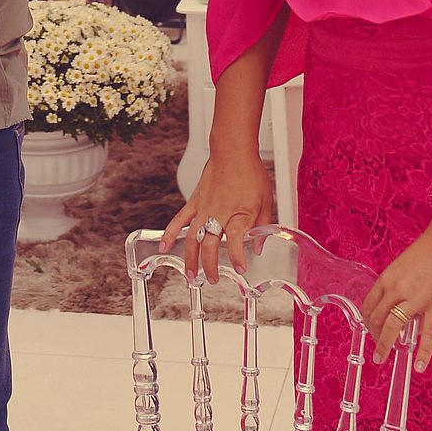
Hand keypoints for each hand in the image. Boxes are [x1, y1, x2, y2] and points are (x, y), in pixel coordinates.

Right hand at [159, 151, 272, 283]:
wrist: (233, 151)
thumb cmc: (251, 172)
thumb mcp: (266, 201)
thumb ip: (262, 226)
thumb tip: (258, 247)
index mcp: (239, 214)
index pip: (236, 242)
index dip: (237, 258)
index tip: (240, 270)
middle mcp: (219, 213)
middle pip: (209, 245)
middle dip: (210, 266)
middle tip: (214, 280)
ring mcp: (204, 208)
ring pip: (193, 238)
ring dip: (190, 258)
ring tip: (191, 275)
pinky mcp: (194, 202)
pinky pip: (179, 220)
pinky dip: (170, 234)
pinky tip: (165, 247)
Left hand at [363, 222, 431, 374]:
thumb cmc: (430, 250)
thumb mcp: (403, 265)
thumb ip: (398, 284)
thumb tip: (396, 303)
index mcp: (388, 278)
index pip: (370, 304)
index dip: (368, 321)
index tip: (369, 331)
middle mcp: (397, 289)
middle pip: (379, 318)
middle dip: (375, 336)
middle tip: (376, 350)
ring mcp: (416, 298)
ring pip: (394, 327)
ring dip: (385, 345)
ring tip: (382, 359)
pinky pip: (427, 334)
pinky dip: (422, 352)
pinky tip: (419, 366)